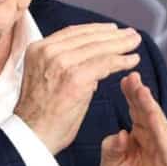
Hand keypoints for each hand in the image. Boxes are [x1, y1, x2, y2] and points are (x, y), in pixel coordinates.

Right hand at [15, 23, 140, 154]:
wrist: (31, 135)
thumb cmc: (40, 115)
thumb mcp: (45, 78)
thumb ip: (65, 66)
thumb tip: (90, 65)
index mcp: (38, 49)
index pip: (73, 32)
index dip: (96, 30)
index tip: (112, 30)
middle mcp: (48, 51)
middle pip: (88, 37)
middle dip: (114, 35)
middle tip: (131, 34)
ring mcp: (61, 62)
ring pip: (99, 48)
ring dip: (121, 45)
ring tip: (136, 43)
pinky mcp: (75, 77)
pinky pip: (105, 63)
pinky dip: (122, 61)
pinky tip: (133, 60)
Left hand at [100, 72, 166, 165]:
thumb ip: (111, 151)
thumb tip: (117, 134)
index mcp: (141, 139)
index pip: (136, 111)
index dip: (131, 95)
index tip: (125, 79)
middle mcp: (156, 142)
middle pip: (149, 113)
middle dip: (141, 96)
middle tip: (133, 78)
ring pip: (160, 127)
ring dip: (152, 110)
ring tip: (143, 94)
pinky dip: (162, 134)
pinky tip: (155, 121)